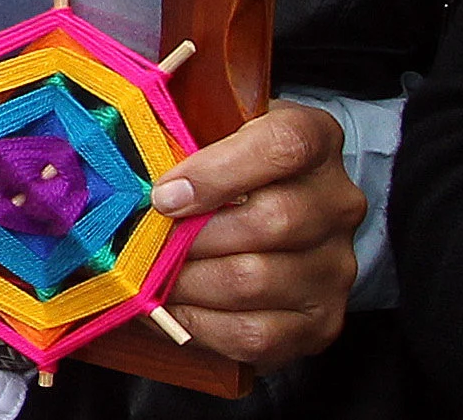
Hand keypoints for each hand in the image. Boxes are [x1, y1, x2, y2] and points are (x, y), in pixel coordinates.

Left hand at [151, 102, 360, 369]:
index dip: (217, 172)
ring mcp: (336, 266)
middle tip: (144, 241)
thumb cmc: (226, 165)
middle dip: (192, 236)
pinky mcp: (321, 320)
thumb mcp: (211, 128)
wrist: (276, 214)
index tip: (164, 195)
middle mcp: (338, 203)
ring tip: (149, 274)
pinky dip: (199, 323)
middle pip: (271, 220)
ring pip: (255, 280)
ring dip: (188, 281)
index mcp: (315, 138)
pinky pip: (255, 334)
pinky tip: (170, 305)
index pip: (283, 146)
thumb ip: (177, 138)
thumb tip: (124, 175)